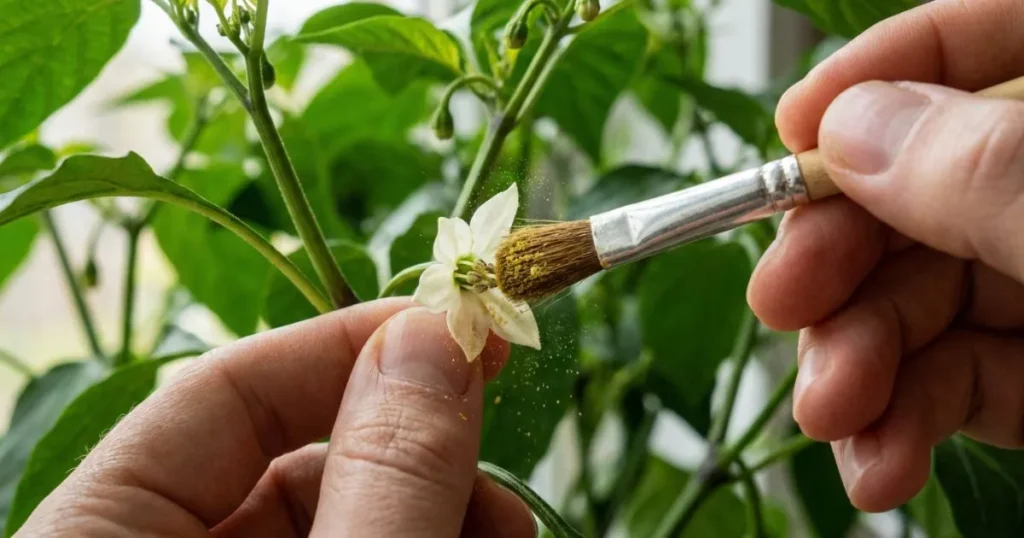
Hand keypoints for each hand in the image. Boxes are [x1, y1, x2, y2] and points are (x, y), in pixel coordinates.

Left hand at [15, 299, 535, 537]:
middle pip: (287, 461)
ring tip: (509, 526)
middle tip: (503, 463)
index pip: (217, 394)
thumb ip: (379, 479)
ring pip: (332, 515)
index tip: (463, 333)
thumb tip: (433, 335)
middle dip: (417, 446)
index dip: (347, 346)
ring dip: (435, 501)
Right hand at [747, 0, 1023, 512]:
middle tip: (783, 306)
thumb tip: (849, 129)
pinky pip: (960, 378)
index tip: (789, 137)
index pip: (973, 42)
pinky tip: (875, 463)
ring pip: (922, 295)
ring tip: (830, 418)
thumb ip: (990, 172)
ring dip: (856, 363)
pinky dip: (904, 421)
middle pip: (916, 187)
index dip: (870, 77)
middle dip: (840, 259)